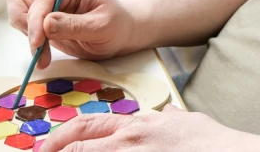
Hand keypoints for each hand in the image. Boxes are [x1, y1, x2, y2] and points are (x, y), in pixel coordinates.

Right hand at [7, 0, 134, 68]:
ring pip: (20, 13)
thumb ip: (74, 25)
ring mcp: (50, 5)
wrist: (121, 33)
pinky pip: (26, 25)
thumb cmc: (117, 26)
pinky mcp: (45, 20)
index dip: (36, 20)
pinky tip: (43, 52)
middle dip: (30, 30)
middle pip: (24, 4)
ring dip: (27, 35)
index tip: (38, 43)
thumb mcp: (102, 26)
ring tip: (44, 55)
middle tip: (41, 55)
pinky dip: (30, 39)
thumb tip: (46, 24)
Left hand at [39, 105, 245, 151]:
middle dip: (52, 151)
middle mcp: (128, 141)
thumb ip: (171, 117)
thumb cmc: (212, 143)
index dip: (62, 137)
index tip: (46, 147)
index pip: (87, 125)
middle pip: (76, 143)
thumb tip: (167, 112)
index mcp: (137, 125)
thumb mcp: (189, 121)